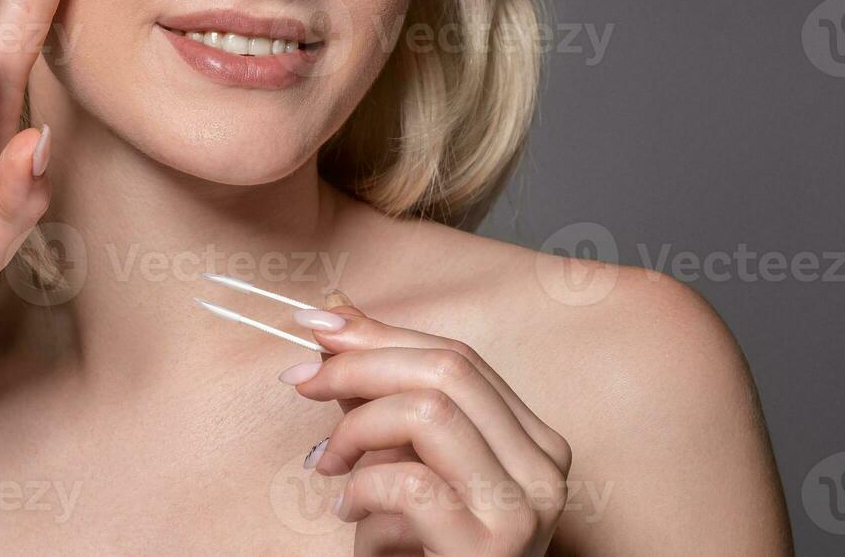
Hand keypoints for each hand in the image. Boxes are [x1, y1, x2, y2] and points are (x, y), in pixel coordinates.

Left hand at [284, 295, 572, 555]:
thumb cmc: (423, 549)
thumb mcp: (402, 460)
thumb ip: (379, 391)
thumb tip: (334, 311)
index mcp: (531, 439)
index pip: (457, 357)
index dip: (379, 333)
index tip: (313, 326)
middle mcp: (543, 468)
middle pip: (446, 370)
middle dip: (359, 364)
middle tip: (301, 382)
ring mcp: (524, 510)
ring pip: (430, 413)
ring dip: (357, 430)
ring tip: (329, 466)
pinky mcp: (491, 551)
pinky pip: (411, 484)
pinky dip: (363, 490)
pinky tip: (351, 512)